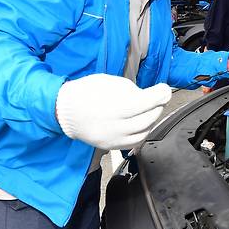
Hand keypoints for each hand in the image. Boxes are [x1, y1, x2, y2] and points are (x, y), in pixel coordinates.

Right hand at [56, 74, 171, 149]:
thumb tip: (148, 95)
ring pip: (143, 132)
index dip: (159, 96)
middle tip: (160, 98)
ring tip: (152, 109)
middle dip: (158, 106)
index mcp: (113, 107)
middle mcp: (114, 126)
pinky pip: (134, 142)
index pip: (144, 103)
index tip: (165, 89)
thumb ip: (129, 89)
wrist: (63, 111)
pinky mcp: (111, 146)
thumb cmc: (86, 92)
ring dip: (152, 120)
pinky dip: (143, 132)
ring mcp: (113, 139)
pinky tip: (144, 123)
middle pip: (147, 119)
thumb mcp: (108, 82)